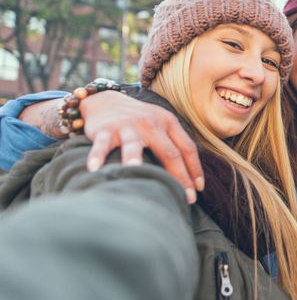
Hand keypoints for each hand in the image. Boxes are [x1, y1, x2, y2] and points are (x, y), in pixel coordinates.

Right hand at [81, 91, 203, 202]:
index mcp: (169, 122)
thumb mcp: (161, 125)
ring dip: (134, 158)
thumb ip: (174, 144)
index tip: (198, 190)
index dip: (195, 169)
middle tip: (185, 198)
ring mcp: (128, 126)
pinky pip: (102, 145)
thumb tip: (191, 178)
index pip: (187, 148)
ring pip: (133, 145)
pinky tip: (94, 169)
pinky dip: (97, 156)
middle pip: (168, 152)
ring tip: (136, 171)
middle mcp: (151, 123)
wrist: (107, 101)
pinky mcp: (106, 129)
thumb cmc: (139, 121)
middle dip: (179, 176)